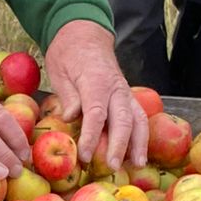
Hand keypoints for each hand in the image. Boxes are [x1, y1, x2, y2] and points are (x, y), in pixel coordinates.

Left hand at [43, 19, 146, 175]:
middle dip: (119, 145)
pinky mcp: (127, 97)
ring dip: (139, 143)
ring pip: (138, 119)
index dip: (90, 136)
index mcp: (96, 81)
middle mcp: (115, 88)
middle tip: (113, 167)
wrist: (85, 34)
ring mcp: (124, 93)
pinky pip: (139, 117)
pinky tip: (139, 154)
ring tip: (137, 165)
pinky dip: (141, 136)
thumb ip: (68, 95)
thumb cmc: (68, 53)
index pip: (95, 113)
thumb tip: (72, 117)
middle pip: (122, 119)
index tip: (84, 156)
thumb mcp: (59, 69)